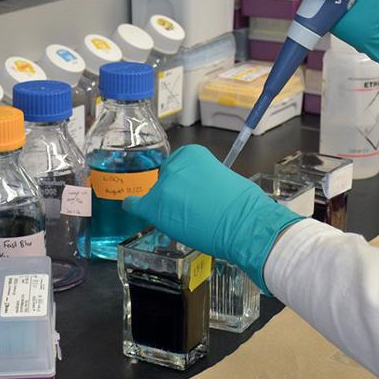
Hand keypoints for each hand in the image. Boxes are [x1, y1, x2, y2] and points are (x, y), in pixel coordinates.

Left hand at [122, 145, 306, 294]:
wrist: (245, 224)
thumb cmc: (243, 204)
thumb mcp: (222, 177)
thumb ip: (202, 177)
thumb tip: (195, 188)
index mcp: (192, 154)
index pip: (176, 164)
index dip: (182, 179)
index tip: (187, 189)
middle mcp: (174, 165)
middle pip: (164, 179)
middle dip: (174, 192)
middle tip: (190, 207)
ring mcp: (163, 186)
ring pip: (155, 196)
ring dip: (165, 206)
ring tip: (186, 220)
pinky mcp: (156, 207)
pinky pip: (136, 205)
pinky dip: (135, 206)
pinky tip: (134, 208)